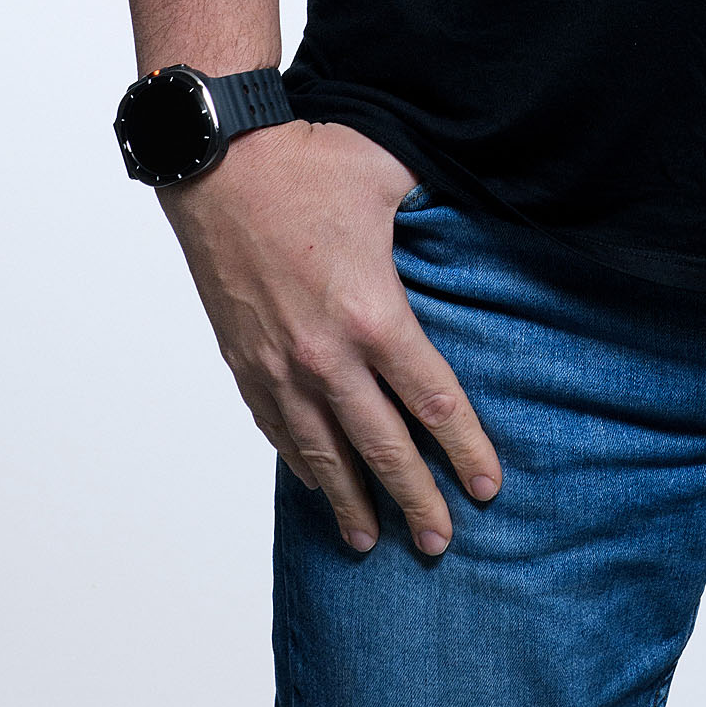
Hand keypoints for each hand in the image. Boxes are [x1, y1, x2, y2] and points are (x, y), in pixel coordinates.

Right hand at [159, 118, 500, 556]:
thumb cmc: (308, 164)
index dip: (464, 449)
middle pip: (382, 447)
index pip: (431, 401)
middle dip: (416, 499)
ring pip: (323, 454)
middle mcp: (326, 356)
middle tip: (441, 543)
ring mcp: (280, 366)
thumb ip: (439, 211)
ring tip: (373, 540)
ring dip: (352, 501)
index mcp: (373, 315)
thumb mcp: (394, 178)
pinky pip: (278, 430)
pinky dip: (302, 465)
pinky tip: (319, 486)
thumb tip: (479, 212)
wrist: (219, 164)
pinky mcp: (245, 363)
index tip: (487, 487)